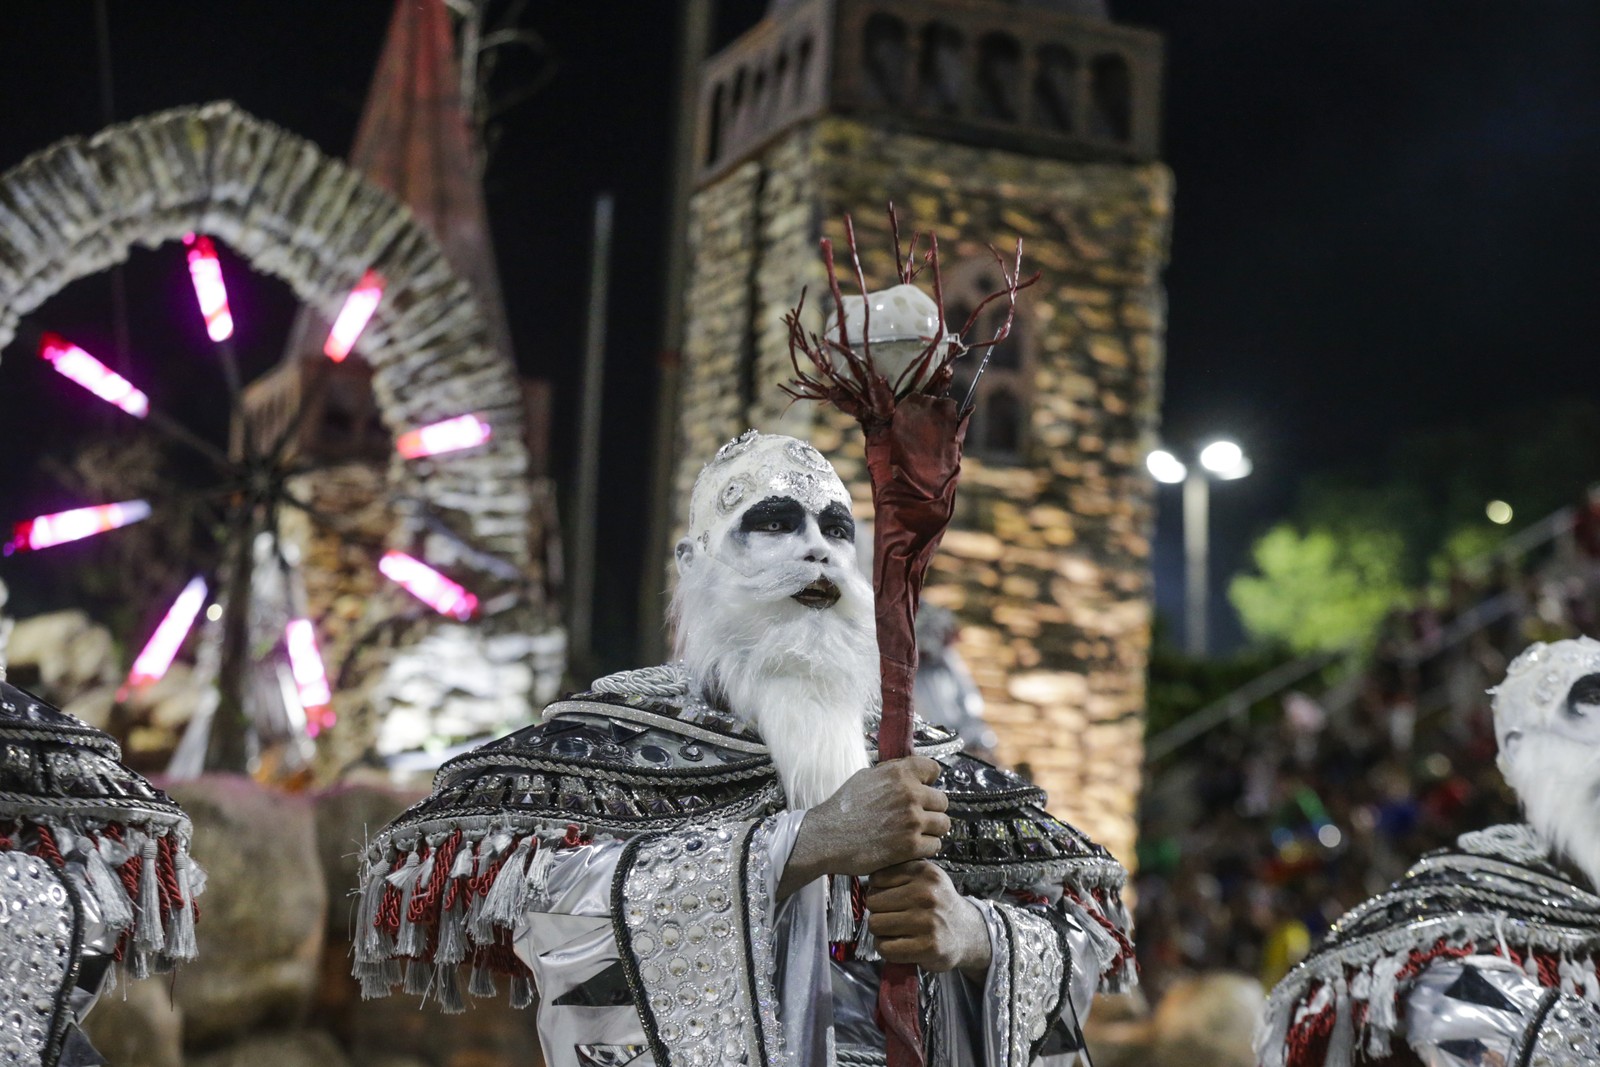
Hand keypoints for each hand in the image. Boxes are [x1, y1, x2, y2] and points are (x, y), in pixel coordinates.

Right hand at [777, 756, 948, 896]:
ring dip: (931, 830)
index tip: (923, 788)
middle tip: (917, 817)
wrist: (826, 838)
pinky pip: (935, 845)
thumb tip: (908, 772)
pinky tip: (909, 846)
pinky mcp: (911, 845)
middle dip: (931, 809)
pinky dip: (925, 848)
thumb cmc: (841, 809)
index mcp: (898, 773)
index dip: (929, 781)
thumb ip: (891, 773)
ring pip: (943, 824)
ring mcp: (912, 820)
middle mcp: (909, 793)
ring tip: (915, 833)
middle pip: (942, 801)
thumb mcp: (865, 777)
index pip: (934, 769)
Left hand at [865, 861, 991, 977]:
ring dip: (880, 931)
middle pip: (873, 902)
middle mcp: (927, 894)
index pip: (877, 878)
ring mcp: (928, 921)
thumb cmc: (938, 903)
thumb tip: (866, 880)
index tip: (889, 898)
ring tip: (894, 931)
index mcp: (924, 872)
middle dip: (877, 911)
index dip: (877, 890)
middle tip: (891, 917)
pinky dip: (885, 948)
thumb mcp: (925, 877)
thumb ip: (899, 871)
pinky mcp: (927, 946)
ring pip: (876, 924)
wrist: (967, 932)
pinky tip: (897, 945)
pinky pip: (885, 947)